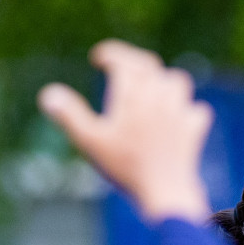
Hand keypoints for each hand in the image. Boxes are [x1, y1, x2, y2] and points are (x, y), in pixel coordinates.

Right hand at [38, 40, 212, 223]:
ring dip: (163, 80)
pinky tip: (179, 115)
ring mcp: (180, 111)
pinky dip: (186, 108)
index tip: (98, 57)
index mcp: (132, 93)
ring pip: (176, 81)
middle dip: (133, 61)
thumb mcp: (90, 142)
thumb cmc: (125, 166)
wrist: (165, 190)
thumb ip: (70, 115)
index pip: (122, 61)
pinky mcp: (194, 129)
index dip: (110, 54)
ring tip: (152, 87)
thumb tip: (47, 94)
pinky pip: (196, 110)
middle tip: (121, 64)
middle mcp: (159, 95)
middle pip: (149, 65)